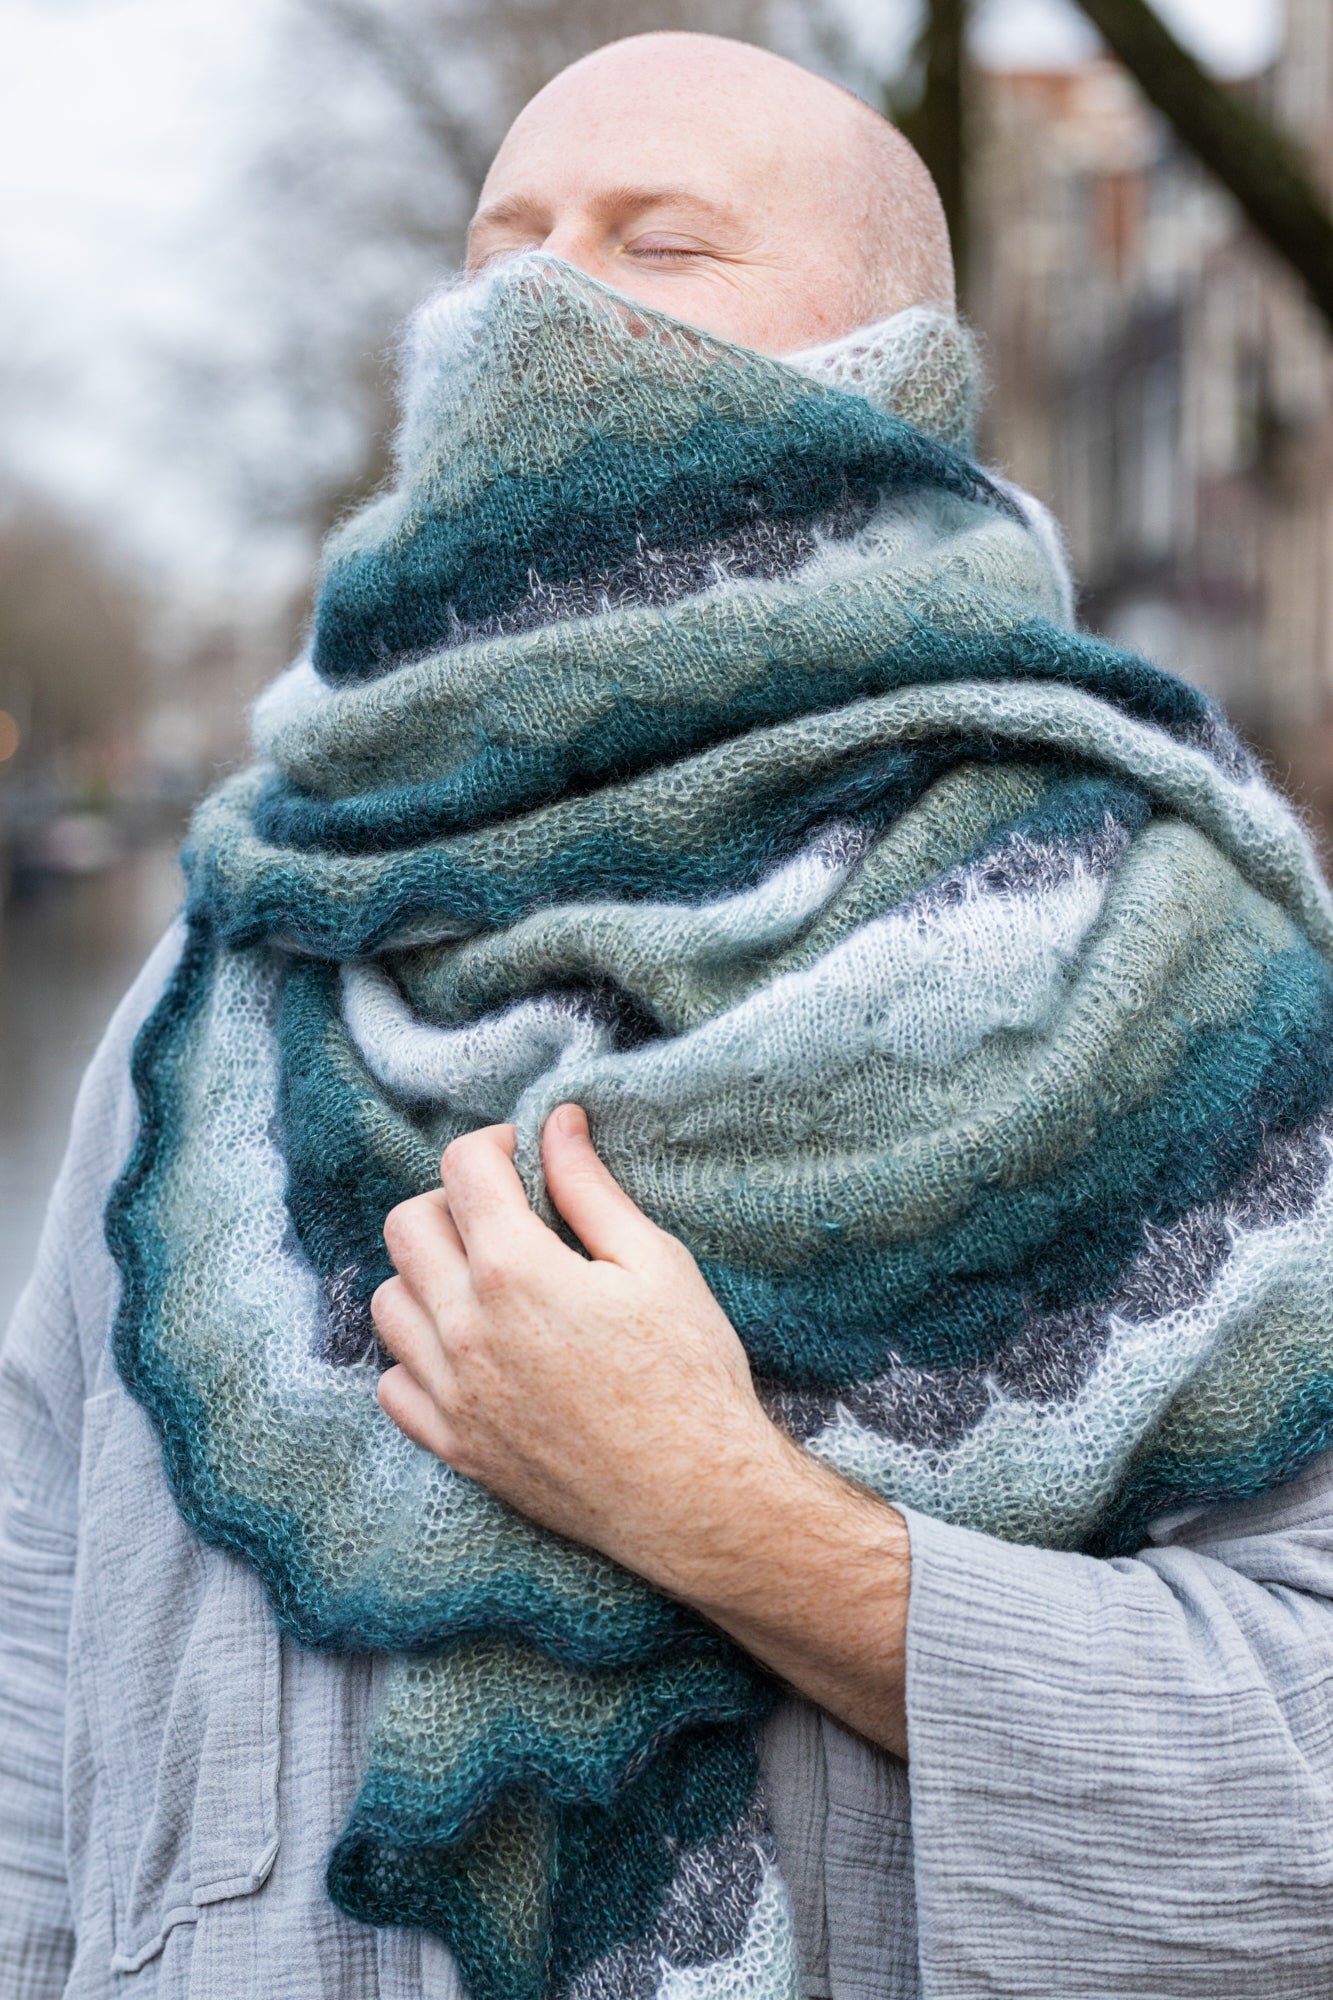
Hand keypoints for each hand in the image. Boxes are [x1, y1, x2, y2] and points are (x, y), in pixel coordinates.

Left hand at [373, 1103, 911, 1757]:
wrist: (696, 1497)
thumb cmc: (689, 1374)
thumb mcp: (654, 1261)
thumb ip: (590, 1189)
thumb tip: (557, 1124)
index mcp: (514, 1269)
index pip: (461, 1169)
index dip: (495, 1146)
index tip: (525, 1157)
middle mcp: (463, 1327)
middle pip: (406, 1226)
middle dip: (452, 1202)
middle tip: (506, 1217)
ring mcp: (450, 1392)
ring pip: (389, 1302)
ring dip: (426, 1276)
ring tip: (486, 1284)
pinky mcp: (453, 1446)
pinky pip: (394, 1384)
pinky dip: (417, 1357)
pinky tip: (470, 1352)